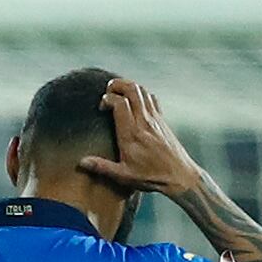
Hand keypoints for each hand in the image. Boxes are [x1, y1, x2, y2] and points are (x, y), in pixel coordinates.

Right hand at [77, 78, 201, 200]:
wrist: (179, 175)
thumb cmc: (151, 177)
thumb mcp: (123, 176)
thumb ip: (102, 167)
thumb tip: (82, 162)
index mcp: (131, 134)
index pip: (120, 103)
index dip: (107, 98)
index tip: (101, 106)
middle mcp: (144, 122)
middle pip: (132, 90)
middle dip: (117, 84)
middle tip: (108, 90)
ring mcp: (155, 119)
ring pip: (142, 90)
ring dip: (129, 86)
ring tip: (118, 92)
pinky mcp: (162, 120)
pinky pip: (151, 98)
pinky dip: (141, 93)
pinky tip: (134, 101)